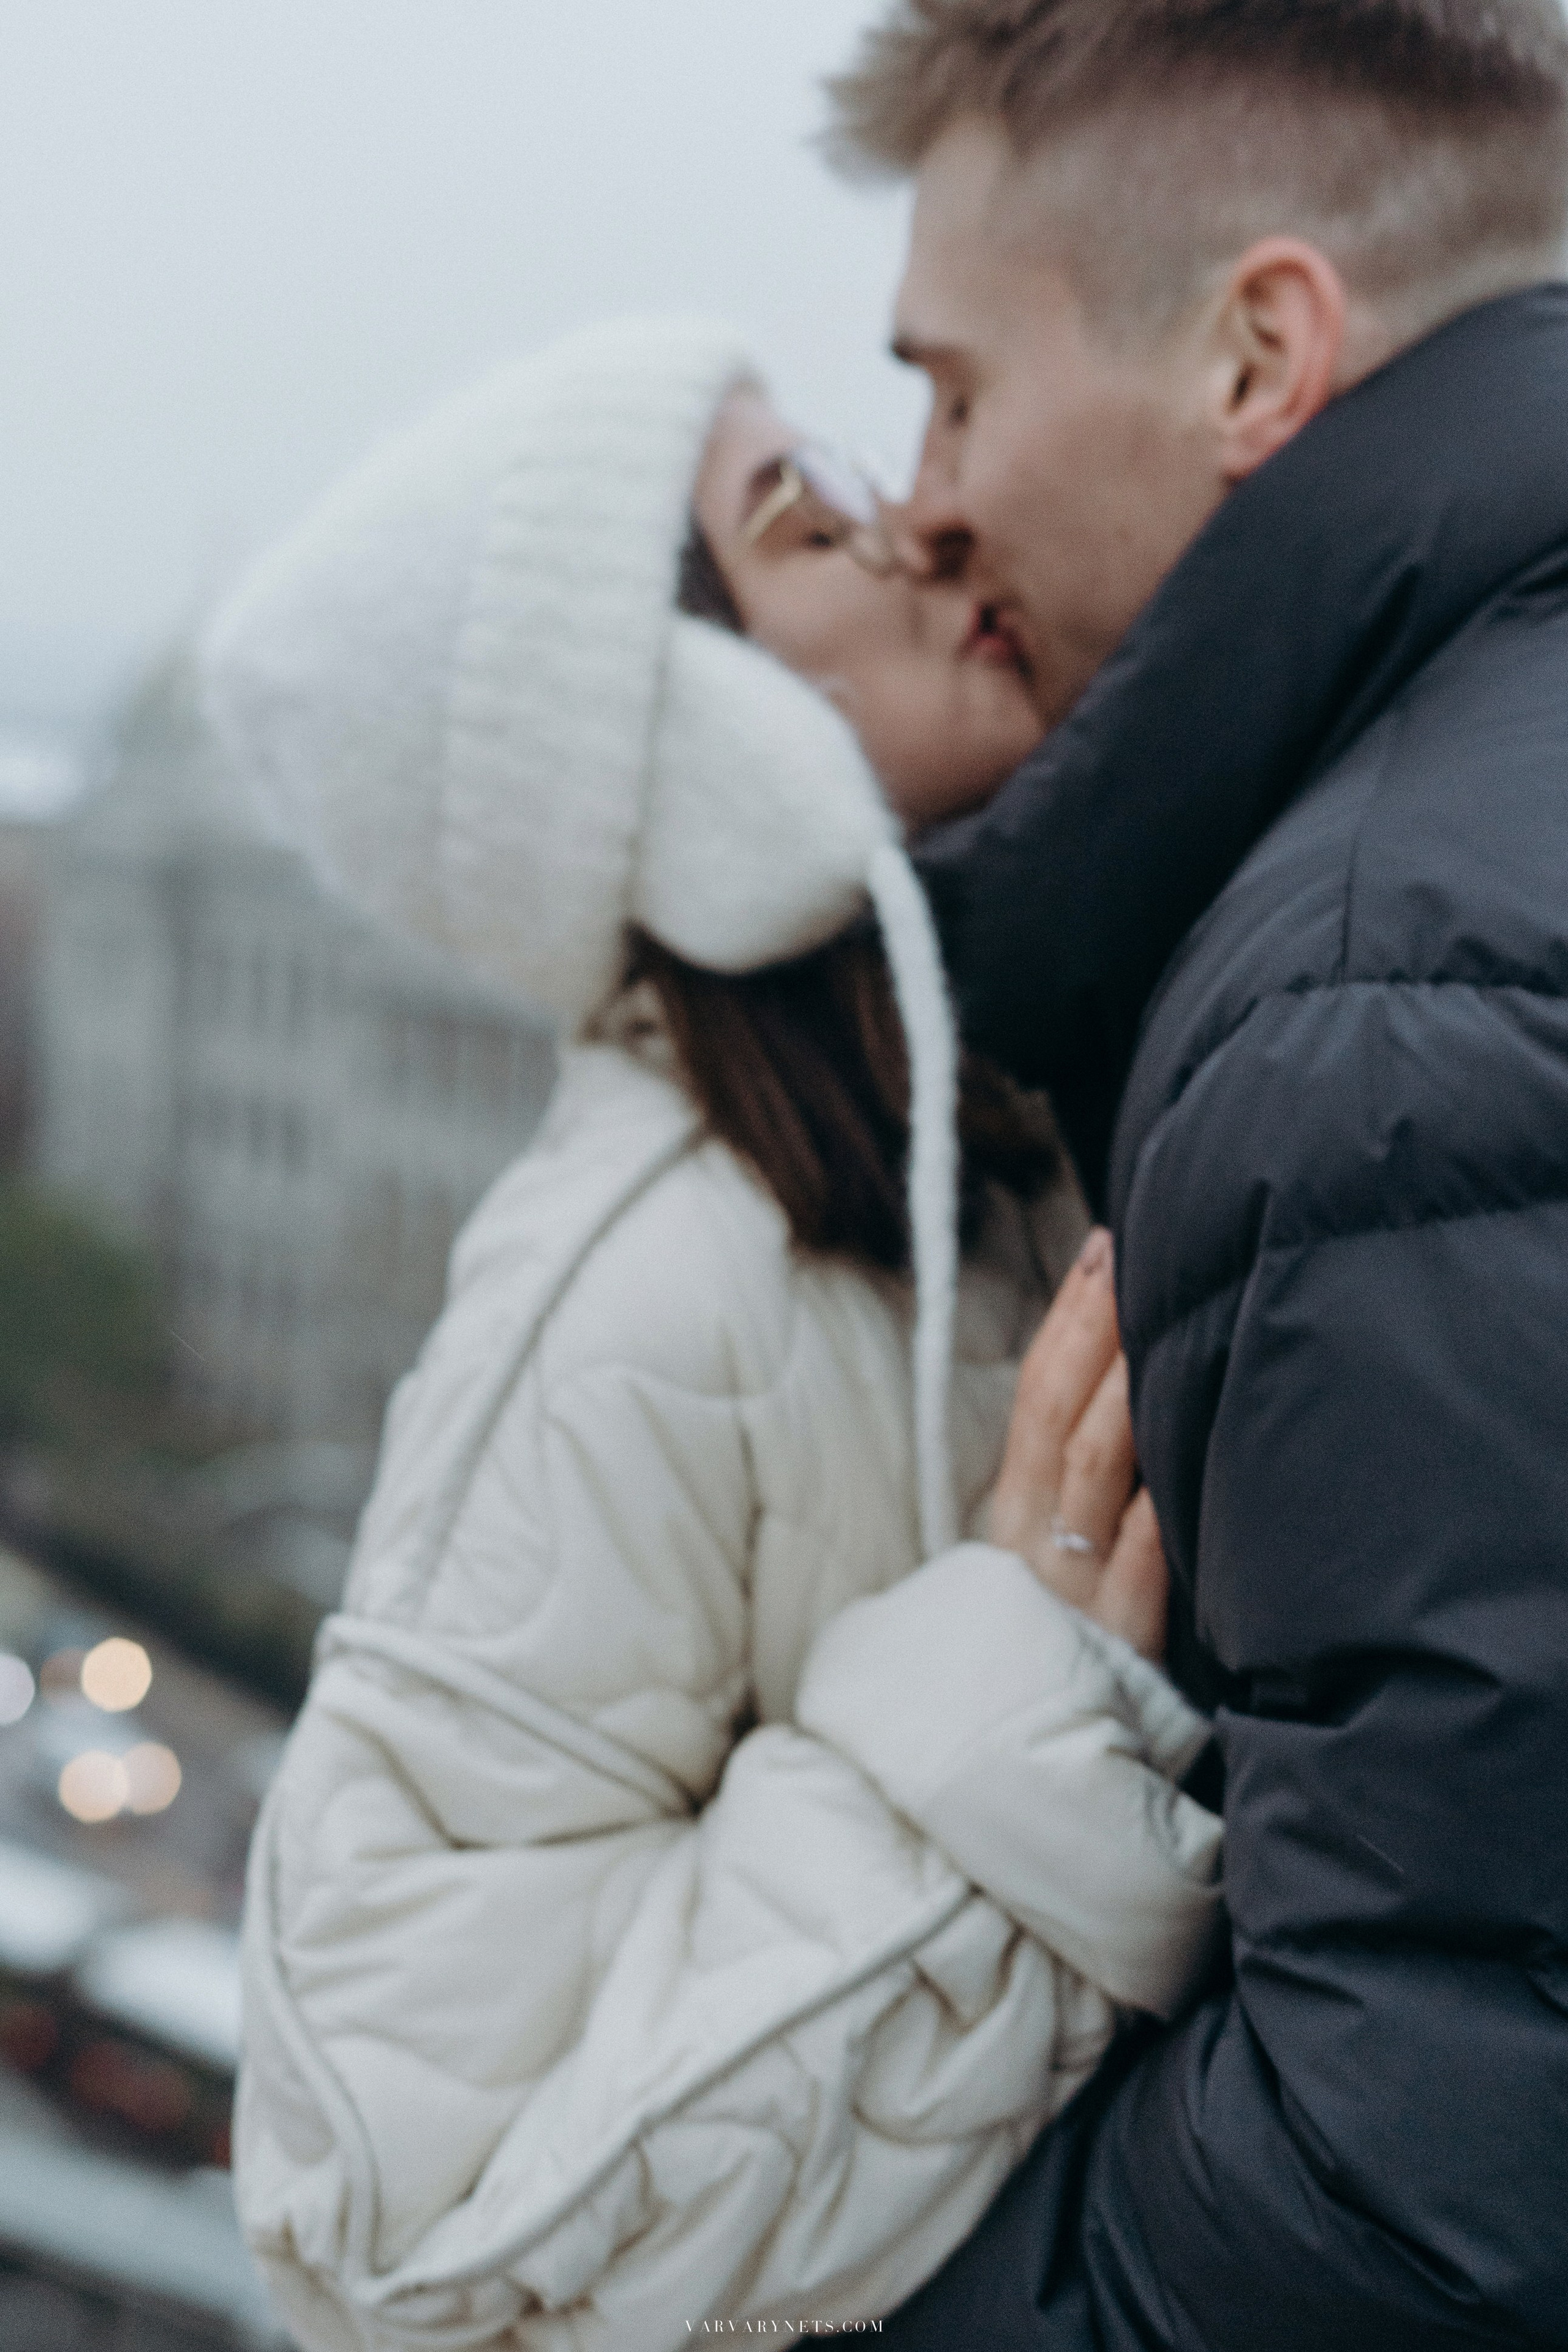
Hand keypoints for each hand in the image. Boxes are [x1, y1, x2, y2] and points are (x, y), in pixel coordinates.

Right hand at [987, 1229, 1168, 1660]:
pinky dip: (1158, 1509)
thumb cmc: (1031, 1679)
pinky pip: (1140, 1567)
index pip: (1033, 1400)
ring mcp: (1072, 1595)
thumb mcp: (1029, 1587)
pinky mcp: (1117, 1649)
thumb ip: (1056, 1509)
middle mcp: (1033, 1548)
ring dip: (1126, 1388)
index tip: (1102, 1250)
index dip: (1066, 1321)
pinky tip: (1181, 1455)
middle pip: (1058, 1416)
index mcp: (1010, 1525)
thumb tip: (1097, 1413)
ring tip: (1155, 1318)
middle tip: (1131, 1250)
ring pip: (1095, 1472)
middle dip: (1093, 1328)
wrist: (998, 1794)